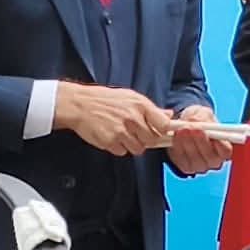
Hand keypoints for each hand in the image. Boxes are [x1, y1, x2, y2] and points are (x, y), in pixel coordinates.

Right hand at [55, 82, 172, 155]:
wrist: (80, 104)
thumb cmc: (105, 99)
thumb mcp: (130, 97)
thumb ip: (151, 108)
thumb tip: (169, 115)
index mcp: (141, 105)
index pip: (164, 125)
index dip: (165, 132)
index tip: (162, 133)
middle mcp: (133, 118)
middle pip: (151, 140)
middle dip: (145, 139)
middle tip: (135, 132)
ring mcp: (121, 131)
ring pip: (138, 149)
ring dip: (131, 145)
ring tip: (121, 133)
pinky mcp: (110, 141)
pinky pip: (122, 152)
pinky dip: (118, 148)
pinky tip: (111, 136)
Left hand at [167, 105, 232, 175]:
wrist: (185, 125)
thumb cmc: (200, 120)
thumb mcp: (203, 113)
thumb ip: (202, 117)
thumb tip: (196, 121)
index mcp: (224, 149)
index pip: (225, 151)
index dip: (218, 143)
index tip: (209, 131)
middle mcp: (213, 161)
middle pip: (209, 157)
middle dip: (199, 141)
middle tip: (191, 128)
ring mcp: (199, 166)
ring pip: (194, 158)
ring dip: (186, 143)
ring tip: (181, 129)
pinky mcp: (185, 166)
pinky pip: (181, 159)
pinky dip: (177, 147)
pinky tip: (176, 136)